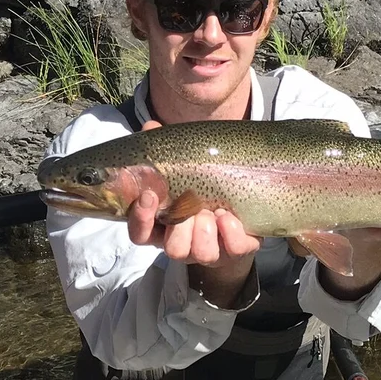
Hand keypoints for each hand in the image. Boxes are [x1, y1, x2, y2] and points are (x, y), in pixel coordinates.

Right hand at [126, 120, 260, 306]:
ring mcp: (211, 251)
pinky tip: (230, 215)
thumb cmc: (203, 187)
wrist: (241, 206)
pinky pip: (233, 249)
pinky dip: (231, 232)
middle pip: (172, 250)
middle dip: (182, 228)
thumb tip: (150, 126)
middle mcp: (185, 243)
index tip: (149, 196)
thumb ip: (165, 152)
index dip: (140, 219)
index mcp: (163, 226)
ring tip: (214, 211)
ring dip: (206, 232)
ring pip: (201, 254)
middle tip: (193, 208)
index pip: (139, 234)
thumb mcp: (184, 169)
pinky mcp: (237, 250)